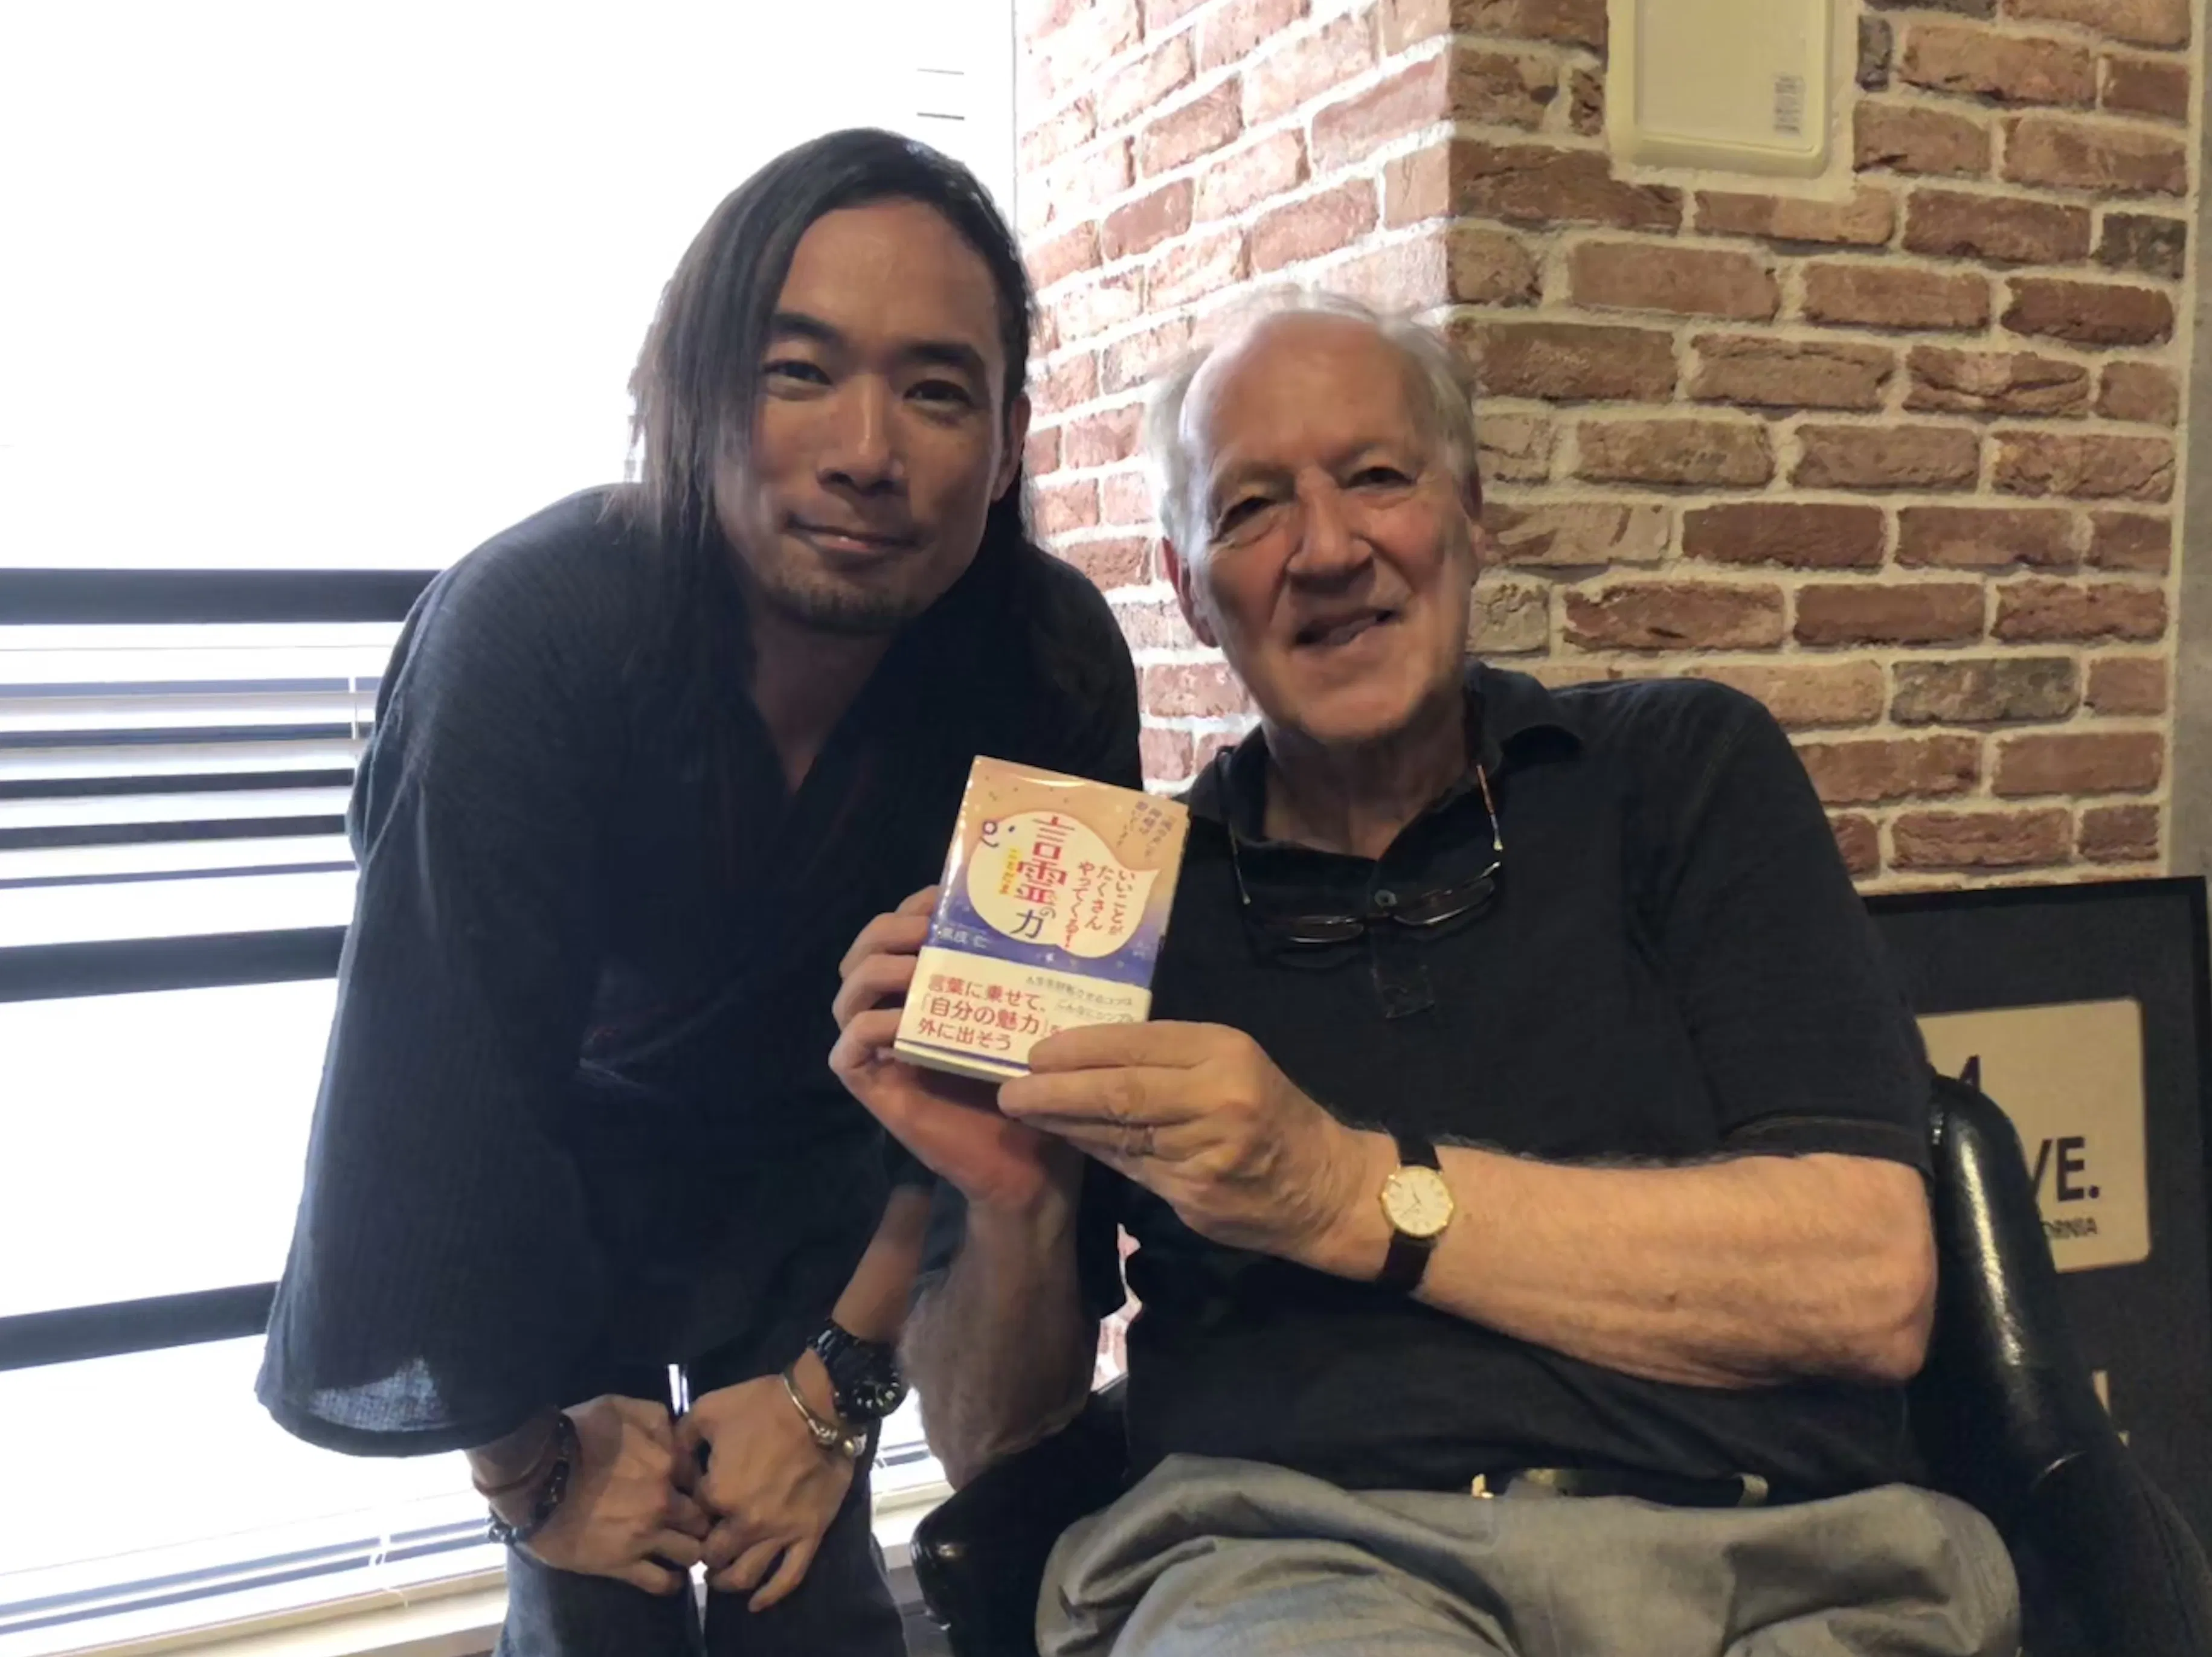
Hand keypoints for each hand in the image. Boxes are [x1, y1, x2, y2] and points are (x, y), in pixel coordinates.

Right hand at [519, 1396, 709, 1593]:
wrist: (533, 1475)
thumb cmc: (574, 1434)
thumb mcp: (619, 1407)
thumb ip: (655, 1417)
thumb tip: (676, 1432)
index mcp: (667, 1462)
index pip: (703, 1479)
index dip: (700, 1485)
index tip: (691, 1490)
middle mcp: (664, 1501)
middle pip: (703, 1518)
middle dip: (702, 1521)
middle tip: (691, 1524)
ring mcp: (645, 1535)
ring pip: (691, 1553)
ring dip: (690, 1551)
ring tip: (681, 1550)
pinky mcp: (621, 1563)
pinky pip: (661, 1582)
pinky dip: (670, 1582)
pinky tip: (670, 1577)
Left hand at [677, 1361, 853, 1610]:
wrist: (818, 1405)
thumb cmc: (761, 1405)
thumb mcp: (708, 1410)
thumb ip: (681, 1438)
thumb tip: (671, 1463)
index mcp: (717, 1494)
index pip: (693, 1517)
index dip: (690, 1511)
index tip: (692, 1506)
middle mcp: (745, 1522)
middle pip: (714, 1553)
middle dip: (704, 1553)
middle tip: (703, 1547)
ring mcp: (779, 1532)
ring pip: (746, 1574)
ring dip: (728, 1581)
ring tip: (720, 1578)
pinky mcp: (809, 1534)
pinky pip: (790, 1576)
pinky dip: (771, 1595)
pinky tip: (756, 1604)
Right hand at [830, 886, 1081, 1213]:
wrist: (1031, 1165)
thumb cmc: (1033, 1087)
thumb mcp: (1026, 1016)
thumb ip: (1015, 973)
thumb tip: (1028, 912)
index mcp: (930, 990)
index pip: (901, 929)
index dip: (916, 905)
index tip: (949, 895)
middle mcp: (898, 1013)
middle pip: (863, 953)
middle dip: (889, 928)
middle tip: (927, 928)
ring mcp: (881, 1050)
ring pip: (847, 994)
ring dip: (876, 969)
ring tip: (917, 966)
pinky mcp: (874, 1087)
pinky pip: (849, 1046)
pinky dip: (872, 1025)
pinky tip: (906, 1021)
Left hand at [999, 1022, 1392, 1273]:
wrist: (1323, 1187)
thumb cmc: (1272, 1112)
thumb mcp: (1232, 1062)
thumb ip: (1170, 1057)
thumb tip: (1089, 1054)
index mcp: (1224, 1053)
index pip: (1136, 1046)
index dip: (1080, 1049)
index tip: (1037, 1051)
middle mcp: (1215, 1099)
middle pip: (1119, 1093)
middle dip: (1056, 1091)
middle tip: (1010, 1089)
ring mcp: (1205, 1153)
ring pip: (1117, 1134)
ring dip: (1063, 1123)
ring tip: (1024, 1110)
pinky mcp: (1194, 1198)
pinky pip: (1130, 1169)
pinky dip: (1093, 1152)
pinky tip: (1064, 1140)